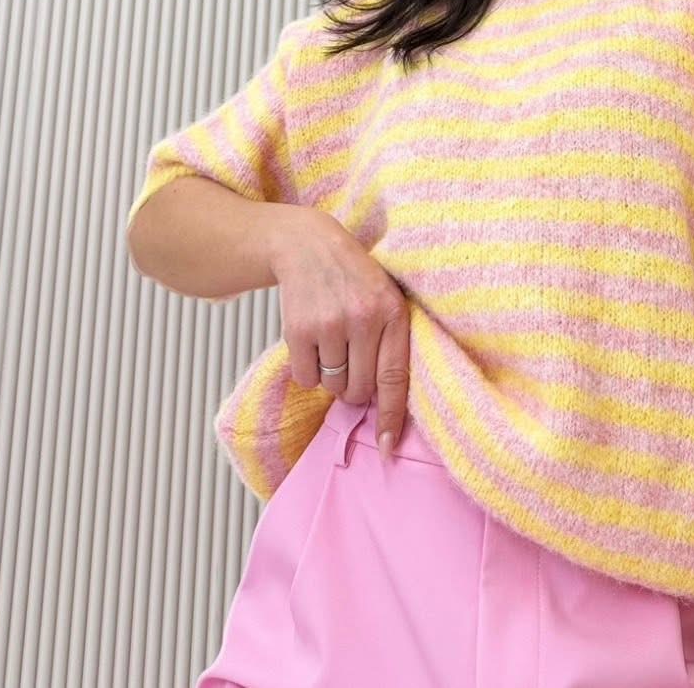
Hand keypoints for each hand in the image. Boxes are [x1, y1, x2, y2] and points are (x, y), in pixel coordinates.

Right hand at [269, 208, 410, 453]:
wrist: (309, 246)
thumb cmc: (356, 279)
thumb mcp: (386, 298)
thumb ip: (392, 342)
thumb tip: (386, 402)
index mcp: (393, 313)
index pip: (395, 377)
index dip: (391, 416)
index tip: (386, 447)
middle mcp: (363, 320)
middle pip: (360, 390)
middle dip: (356, 388)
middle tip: (351, 363)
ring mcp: (329, 325)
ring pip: (332, 386)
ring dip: (332, 376)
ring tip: (333, 342)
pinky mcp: (298, 331)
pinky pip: (305, 379)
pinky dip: (308, 370)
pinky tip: (313, 341)